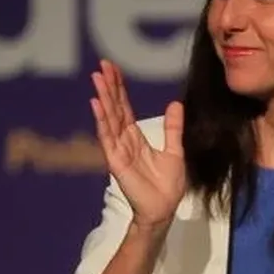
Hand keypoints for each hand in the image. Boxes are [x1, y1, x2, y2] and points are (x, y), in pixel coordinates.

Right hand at [90, 60, 185, 227]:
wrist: (164, 208)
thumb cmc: (168, 184)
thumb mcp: (175, 150)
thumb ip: (173, 128)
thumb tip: (175, 103)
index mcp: (136, 138)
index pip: (125, 108)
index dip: (120, 89)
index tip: (113, 69)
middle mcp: (124, 141)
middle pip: (115, 108)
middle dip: (109, 87)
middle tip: (102, 65)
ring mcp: (118, 150)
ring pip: (109, 119)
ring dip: (103, 98)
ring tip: (97, 78)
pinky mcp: (116, 161)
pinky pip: (108, 137)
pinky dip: (102, 120)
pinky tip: (97, 104)